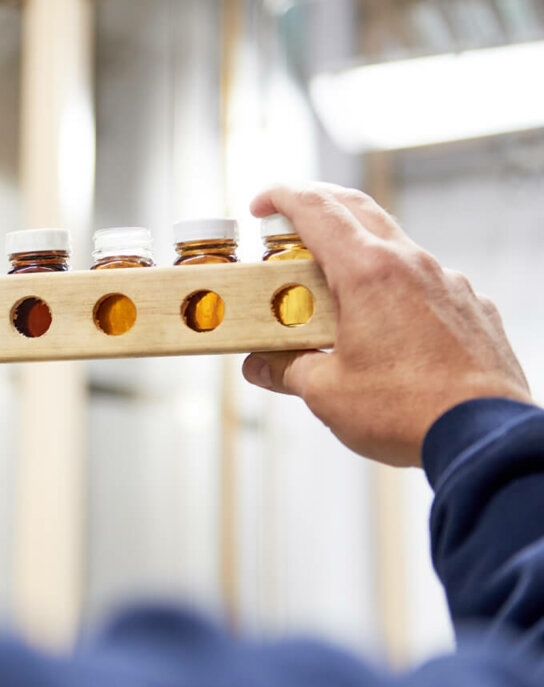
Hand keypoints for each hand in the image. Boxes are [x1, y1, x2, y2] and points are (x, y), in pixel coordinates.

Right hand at [242, 183, 531, 466]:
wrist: (482, 437)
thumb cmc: (406, 411)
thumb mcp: (325, 393)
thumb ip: (286, 369)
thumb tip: (258, 364)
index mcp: (368, 272)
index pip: (317, 210)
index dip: (282, 196)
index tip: (260, 203)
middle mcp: (411, 264)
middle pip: (357, 209)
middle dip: (317, 206)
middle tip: (287, 225)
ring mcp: (447, 282)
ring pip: (393, 245)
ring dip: (355, 251)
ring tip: (330, 289)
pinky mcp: (472, 307)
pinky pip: (424, 282)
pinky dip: (393, 288)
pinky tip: (383, 326)